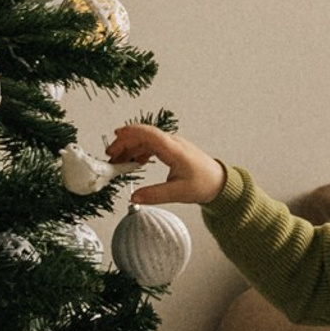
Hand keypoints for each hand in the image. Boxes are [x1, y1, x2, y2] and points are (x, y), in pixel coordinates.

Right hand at [108, 123, 225, 206]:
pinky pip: (151, 145)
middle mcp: (173, 143)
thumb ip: (155, 195)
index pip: (150, 134)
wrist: (219, 182)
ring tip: (117, 161)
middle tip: (111, 156)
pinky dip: (139, 151)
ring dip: (130, 148)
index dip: (132, 132)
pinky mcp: (172, 149)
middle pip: (144, 136)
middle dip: (124, 142)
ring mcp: (172, 145)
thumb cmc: (203, 184)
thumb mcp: (178, 193)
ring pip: (146, 140)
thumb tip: (134, 197)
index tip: (116, 136)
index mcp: (175, 150)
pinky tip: (134, 162)